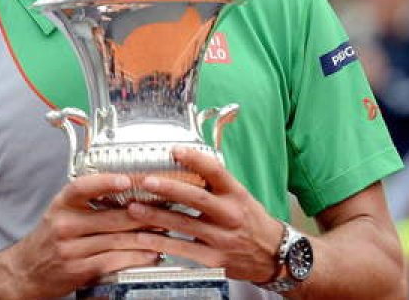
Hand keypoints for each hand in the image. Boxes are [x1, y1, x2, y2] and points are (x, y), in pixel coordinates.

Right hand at [0, 173, 162, 296]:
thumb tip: (126, 192)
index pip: (82, 187)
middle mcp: (64, 225)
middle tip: (166, 208)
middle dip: (143, 213)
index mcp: (61, 205)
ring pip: (118, 240)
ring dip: (146, 237)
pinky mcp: (80, 269)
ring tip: (165, 231)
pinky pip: (115, 261)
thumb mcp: (61, 213)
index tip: (127, 179)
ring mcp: (71, 249)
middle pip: (111, 217)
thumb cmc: (49, 240)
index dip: (105, 182)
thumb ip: (87, 203)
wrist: (26, 270)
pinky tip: (151, 253)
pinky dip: (137, 257)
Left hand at [124, 146, 283, 282]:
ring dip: (155, 216)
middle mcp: (230, 215)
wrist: (275, 257)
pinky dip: (161, 244)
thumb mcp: (240, 196)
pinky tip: (142, 238)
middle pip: (196, 198)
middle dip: (168, 188)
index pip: (216, 172)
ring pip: (184, 225)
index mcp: (236, 195)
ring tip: (133, 208)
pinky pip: (182, 250)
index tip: (174, 150)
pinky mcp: (213, 259)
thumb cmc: (251, 221)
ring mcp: (221, 238)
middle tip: (145, 181)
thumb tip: (185, 159)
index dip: (195, 159)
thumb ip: (215, 183)